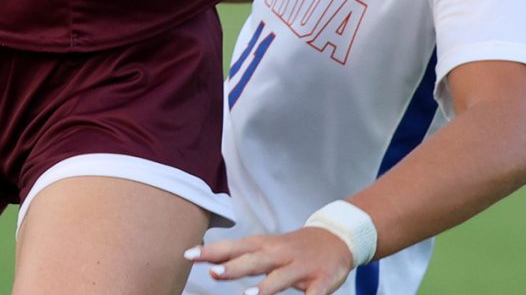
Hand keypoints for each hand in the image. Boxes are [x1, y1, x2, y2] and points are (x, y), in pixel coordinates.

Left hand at [187, 228, 356, 294]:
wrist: (337, 237)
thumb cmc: (293, 247)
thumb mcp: (266, 246)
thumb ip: (240, 255)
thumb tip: (210, 264)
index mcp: (265, 246)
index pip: (233, 247)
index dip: (212, 251)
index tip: (188, 255)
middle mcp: (281, 254)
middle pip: (254, 261)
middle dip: (234, 267)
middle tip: (213, 273)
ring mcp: (302, 267)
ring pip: (281, 278)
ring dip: (265, 287)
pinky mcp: (322, 280)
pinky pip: (314, 294)